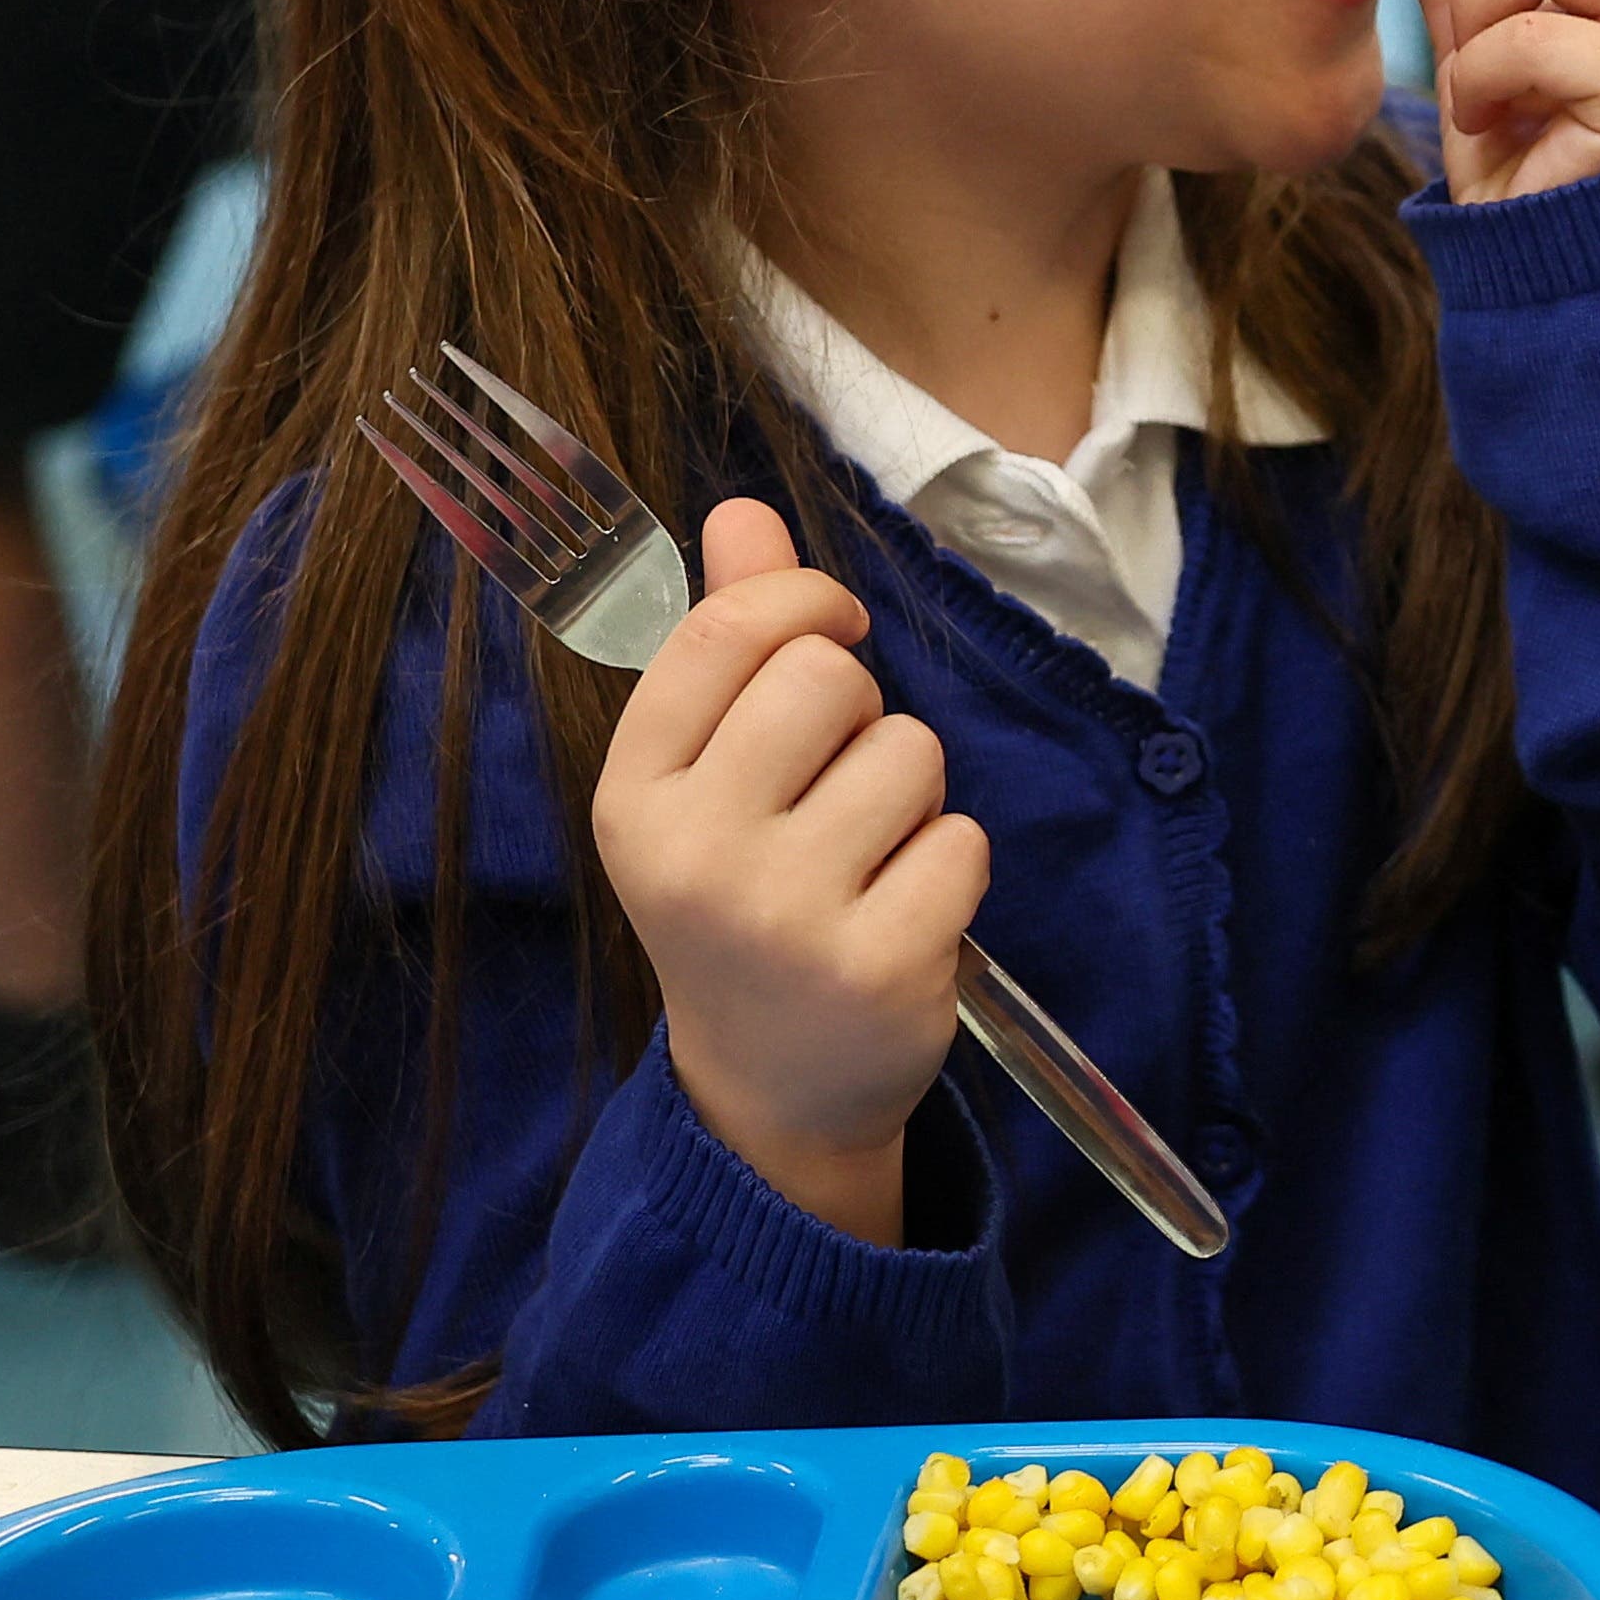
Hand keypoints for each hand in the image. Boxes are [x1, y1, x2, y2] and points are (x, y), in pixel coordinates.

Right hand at [585, 498, 980, 1242]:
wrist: (769, 1088)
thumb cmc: (745, 896)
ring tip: (864, 863)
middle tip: (836, 791)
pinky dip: (952, 868)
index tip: (833, 629)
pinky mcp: (878, 968)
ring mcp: (783, 918)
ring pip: (912, 753)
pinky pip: (964, 842)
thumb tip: (743, 511)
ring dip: (913, 797)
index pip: (729, 631)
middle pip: (828, 676)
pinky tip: (900, 919)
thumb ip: (729, 641)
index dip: (805, 602)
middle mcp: (693, 854)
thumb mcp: (709, 777)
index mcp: (635, 794)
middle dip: (861, 713)